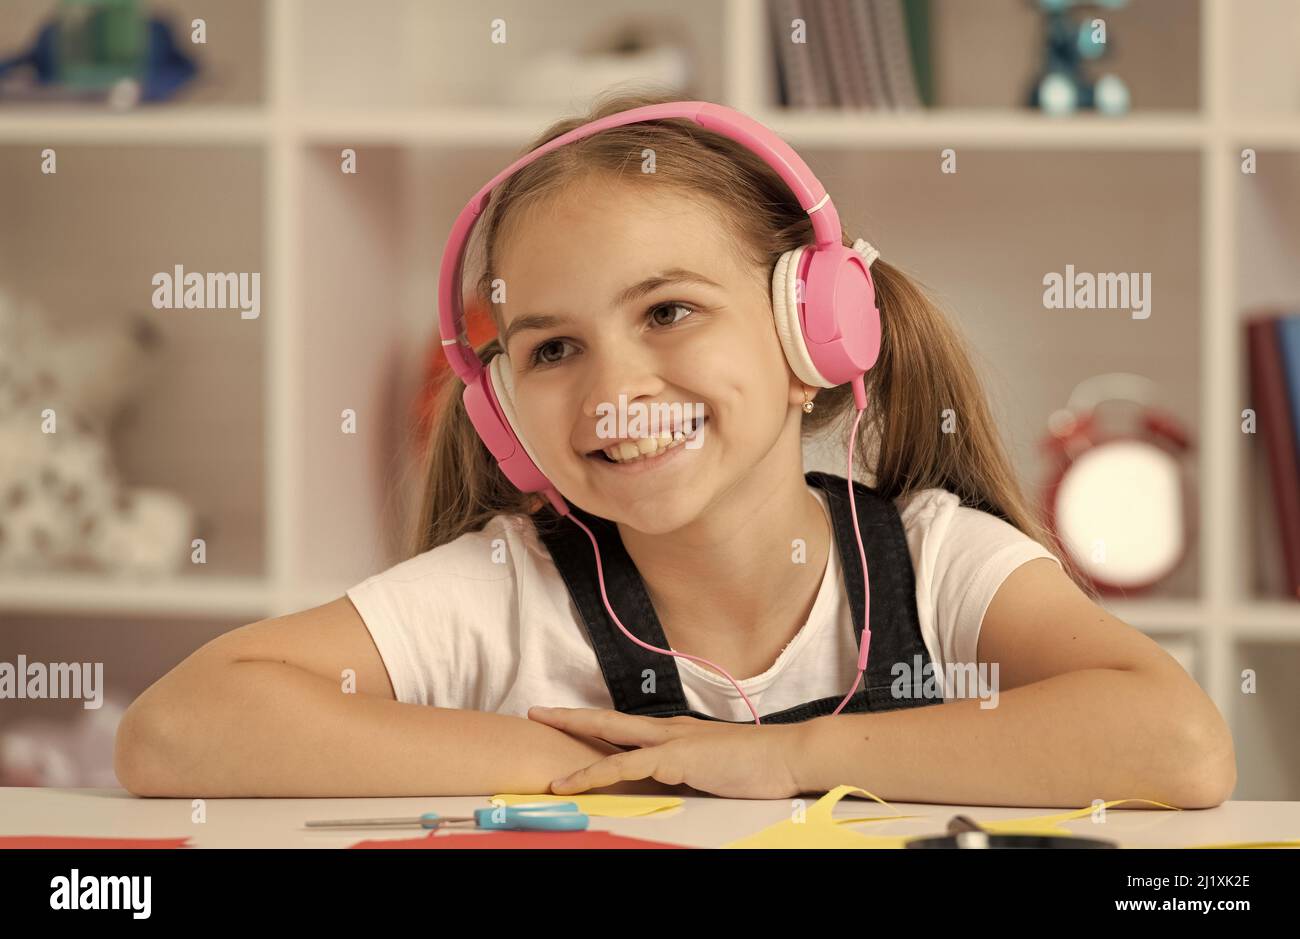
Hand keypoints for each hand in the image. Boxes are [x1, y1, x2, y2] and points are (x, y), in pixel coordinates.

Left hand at [526, 706, 805, 798]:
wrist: (787, 755)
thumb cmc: (759, 764)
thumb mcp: (715, 767)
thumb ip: (691, 769)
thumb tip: (675, 780)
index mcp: (677, 732)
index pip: (627, 727)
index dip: (596, 723)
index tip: (569, 720)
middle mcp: (668, 730)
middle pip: (608, 720)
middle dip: (571, 716)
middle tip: (538, 712)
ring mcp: (670, 741)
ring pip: (609, 736)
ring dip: (573, 737)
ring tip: (542, 733)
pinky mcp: (675, 758)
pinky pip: (624, 766)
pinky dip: (595, 773)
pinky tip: (572, 780)